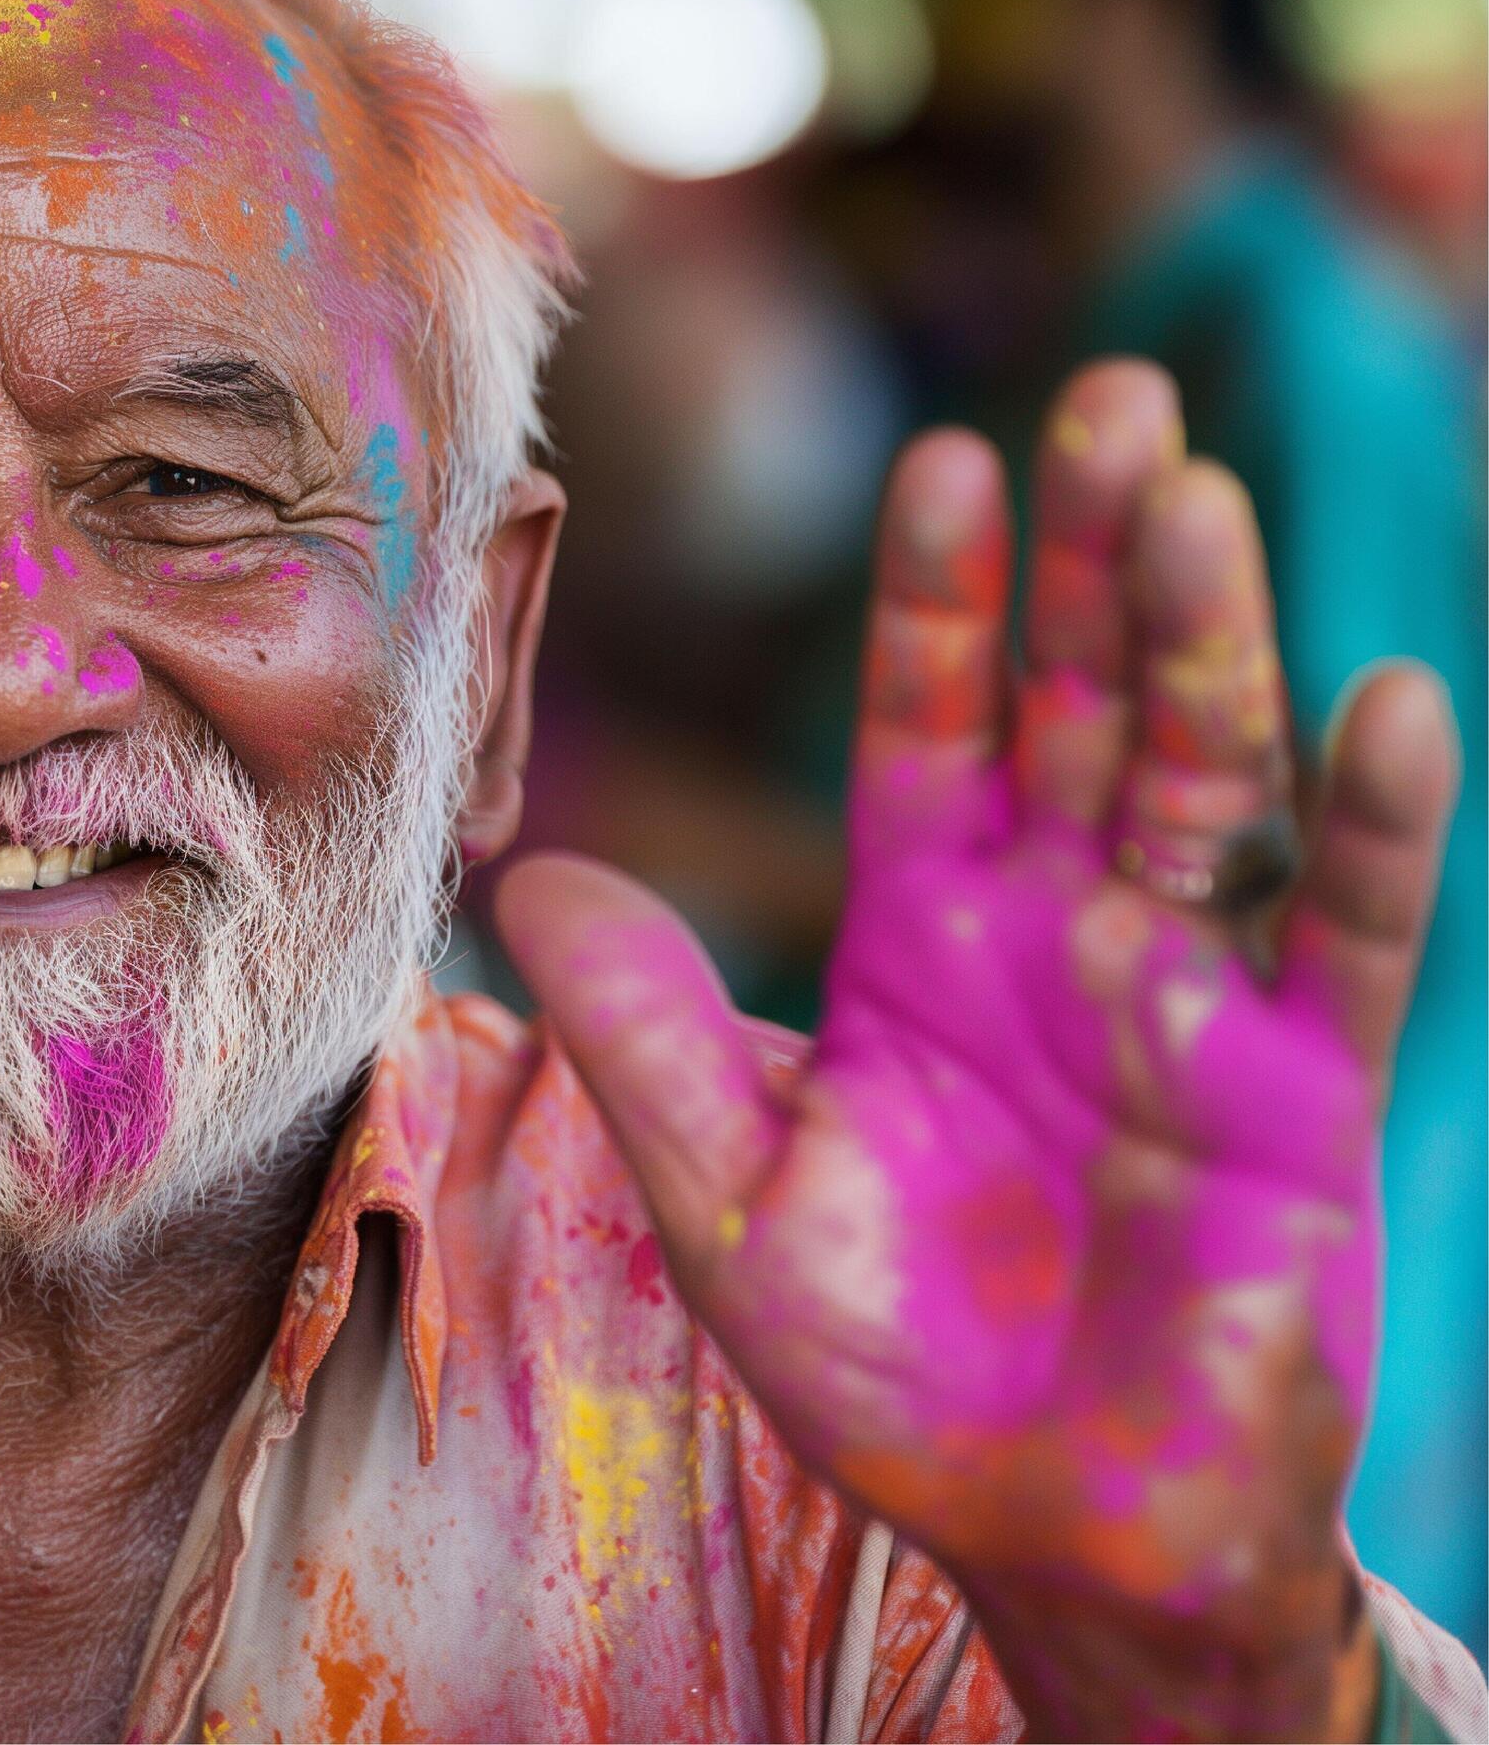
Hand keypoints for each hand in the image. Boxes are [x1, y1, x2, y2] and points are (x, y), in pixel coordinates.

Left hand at [496, 361, 1456, 1738]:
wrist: (1038, 1529)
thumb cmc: (882, 1365)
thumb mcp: (730, 1196)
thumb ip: (644, 1036)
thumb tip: (534, 871)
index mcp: (926, 930)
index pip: (930, 726)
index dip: (937, 604)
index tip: (942, 461)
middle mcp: (1064, 927)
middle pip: (1083, 707)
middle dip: (1090, 562)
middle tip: (1106, 397)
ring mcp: (1195, 994)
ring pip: (1212, 780)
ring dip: (1210, 643)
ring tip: (1190, 498)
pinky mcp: (1309, 1090)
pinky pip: (1349, 939)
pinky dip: (1373, 827)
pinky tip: (1393, 703)